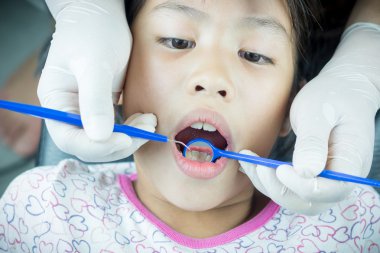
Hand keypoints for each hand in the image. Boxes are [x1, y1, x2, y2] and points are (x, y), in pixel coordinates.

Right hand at [38, 0, 137, 160]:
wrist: (103, 17)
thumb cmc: (94, 32)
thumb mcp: (94, 64)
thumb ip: (95, 100)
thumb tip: (99, 137)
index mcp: (56, 101)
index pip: (70, 139)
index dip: (98, 146)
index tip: (125, 139)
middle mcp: (69, 111)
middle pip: (90, 144)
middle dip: (119, 143)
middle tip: (146, 129)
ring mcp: (86, 110)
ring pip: (106, 140)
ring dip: (130, 137)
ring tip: (149, 121)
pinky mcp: (103, 108)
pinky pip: (117, 128)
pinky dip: (132, 129)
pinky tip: (144, 119)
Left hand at [240, 23, 379, 214]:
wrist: (342, 90)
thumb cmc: (332, 96)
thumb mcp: (319, 112)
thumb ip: (313, 142)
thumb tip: (305, 172)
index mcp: (351, 161)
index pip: (331, 189)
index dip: (302, 186)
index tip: (279, 169)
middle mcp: (341, 177)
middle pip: (311, 202)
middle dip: (279, 189)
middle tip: (257, 167)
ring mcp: (326, 179)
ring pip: (296, 198)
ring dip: (269, 185)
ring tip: (248, 163)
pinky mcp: (311, 175)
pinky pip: (290, 187)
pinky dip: (268, 180)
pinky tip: (251, 165)